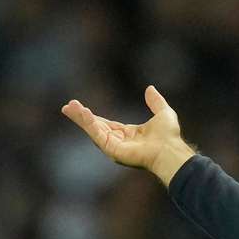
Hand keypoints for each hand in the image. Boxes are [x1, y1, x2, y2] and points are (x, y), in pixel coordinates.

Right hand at [61, 86, 195, 186]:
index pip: (106, 125)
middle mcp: (119, 142)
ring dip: (81, 119)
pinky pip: (98, 135)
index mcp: (128, 135)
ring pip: (93, 130)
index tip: (81, 107)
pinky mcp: (112, 150)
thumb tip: (150, 88)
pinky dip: (89, 124)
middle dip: (81, 117)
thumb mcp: (163, 113)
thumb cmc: (169, 136)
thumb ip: (156, 102)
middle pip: (95, 127)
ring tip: (69, 107)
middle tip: (67, 106)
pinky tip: (82, 113)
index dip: (94, 117)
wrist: (170, 149)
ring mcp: (115, 147)